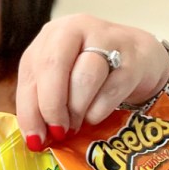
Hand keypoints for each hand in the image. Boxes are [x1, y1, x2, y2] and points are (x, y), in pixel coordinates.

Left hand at [15, 13, 168, 149]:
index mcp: (51, 35)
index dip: (29, 110)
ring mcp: (107, 39)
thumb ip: (43, 100)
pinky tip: (94, 116)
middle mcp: (75, 29)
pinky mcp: (133, 58)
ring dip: (76, 110)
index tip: (34, 140)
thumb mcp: (61, 78)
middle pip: (52, 66)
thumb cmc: (91, 71)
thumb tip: (35, 136)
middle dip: (51, 107)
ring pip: (83, 77)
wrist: (139, 57)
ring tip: (76, 125)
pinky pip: (110, 90)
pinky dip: (99, 110)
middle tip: (57, 132)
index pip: (30, 71)